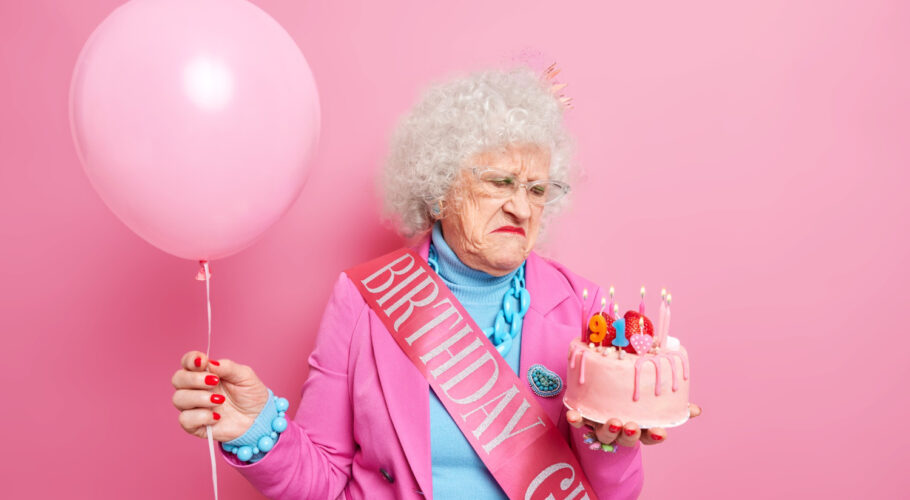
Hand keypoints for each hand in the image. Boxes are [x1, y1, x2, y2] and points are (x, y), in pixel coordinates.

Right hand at [171, 350, 269, 441]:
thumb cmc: (250, 394)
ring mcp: (194, 407)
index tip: (203, 361)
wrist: (259, 417)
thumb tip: (210, 363)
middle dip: (194, 379)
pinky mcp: (195, 425)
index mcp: (205, 373)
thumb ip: (227, 367)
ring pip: (178, 399)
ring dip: (198, 398)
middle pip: (178, 379)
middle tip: (214, 382)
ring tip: (220, 401)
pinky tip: (217, 416)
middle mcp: (195, 388)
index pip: (187, 362)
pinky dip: (200, 417)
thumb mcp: (244, 376)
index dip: (190, 360)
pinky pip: (185, 420)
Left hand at [566, 403, 701, 447]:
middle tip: (632, 426)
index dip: (655, 436)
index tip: (661, 432)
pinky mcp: (586, 420)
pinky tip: (573, 415)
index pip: (650, 436)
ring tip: (613, 421)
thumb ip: (671, 408)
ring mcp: (603, 426)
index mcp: (640, 428)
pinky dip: (576, 419)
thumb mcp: (653, 407)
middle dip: (629, 433)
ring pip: (605, 432)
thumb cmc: (633, 406)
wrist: (604, 409)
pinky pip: (580, 422)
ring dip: (608, 428)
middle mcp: (621, 430)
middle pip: (626, 437)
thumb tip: (695, 410)